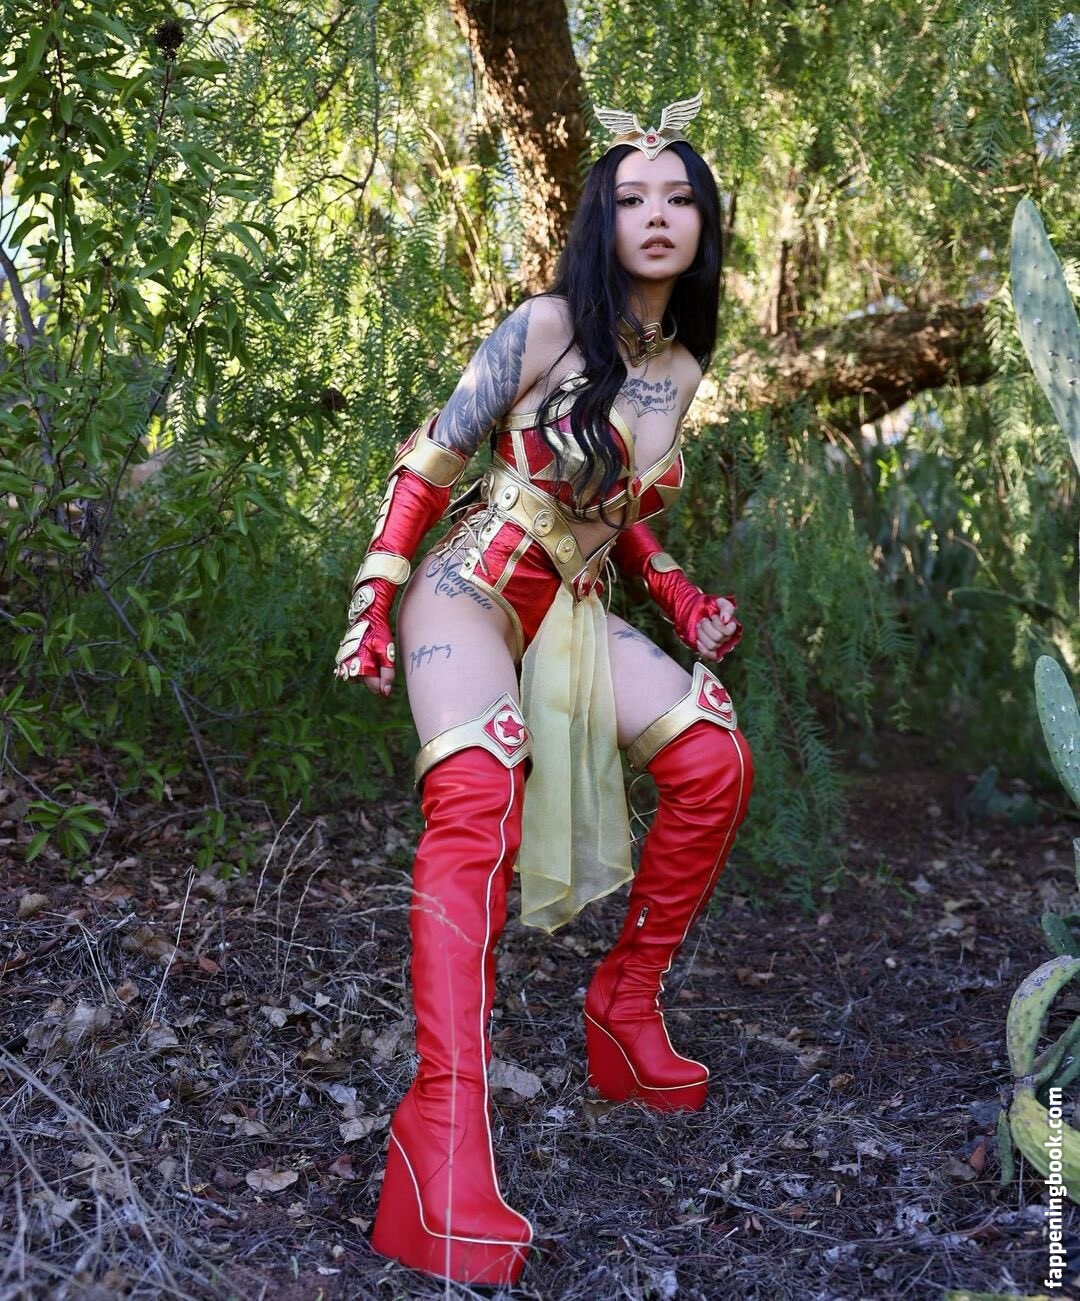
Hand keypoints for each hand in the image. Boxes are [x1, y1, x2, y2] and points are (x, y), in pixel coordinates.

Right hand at [333, 581, 396, 696]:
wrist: (366, 617)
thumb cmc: (378, 634)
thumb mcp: (386, 653)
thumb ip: (387, 674)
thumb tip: (386, 693)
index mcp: (361, 667)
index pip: (375, 688)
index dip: (384, 683)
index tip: (387, 670)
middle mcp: (349, 668)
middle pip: (367, 683)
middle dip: (375, 676)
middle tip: (379, 658)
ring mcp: (344, 664)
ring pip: (360, 678)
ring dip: (368, 671)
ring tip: (372, 655)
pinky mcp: (343, 660)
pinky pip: (353, 670)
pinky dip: (361, 666)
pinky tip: (366, 654)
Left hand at [694, 596, 742, 661]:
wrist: (694, 610)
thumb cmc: (709, 606)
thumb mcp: (719, 602)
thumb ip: (726, 608)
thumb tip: (726, 619)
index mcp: (732, 627)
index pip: (728, 631)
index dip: (718, 624)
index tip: (713, 616)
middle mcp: (727, 638)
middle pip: (718, 638)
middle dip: (707, 627)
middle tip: (703, 620)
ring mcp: (718, 645)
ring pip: (712, 646)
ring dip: (702, 634)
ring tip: (699, 626)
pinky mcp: (709, 651)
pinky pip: (709, 655)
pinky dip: (702, 648)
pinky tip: (698, 640)